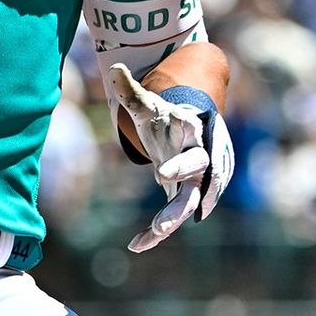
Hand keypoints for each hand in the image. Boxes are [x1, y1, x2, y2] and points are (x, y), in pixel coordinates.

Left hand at [108, 62, 233, 252]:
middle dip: (183, 177)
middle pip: (198, 171)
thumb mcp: (149, 106)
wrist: (186, 135)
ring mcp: (195, 181)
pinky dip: (156, 232)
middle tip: (162, 181)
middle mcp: (200, 157)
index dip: (183, 154)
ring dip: (173, 216)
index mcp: (192, 132)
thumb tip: (115, 69)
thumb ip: (132, 92)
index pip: (193, 140)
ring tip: (156, 232)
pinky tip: (137, 245)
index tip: (163, 168)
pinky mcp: (185, 197)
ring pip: (190, 201)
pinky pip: (174, 217)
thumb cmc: (167, 119)